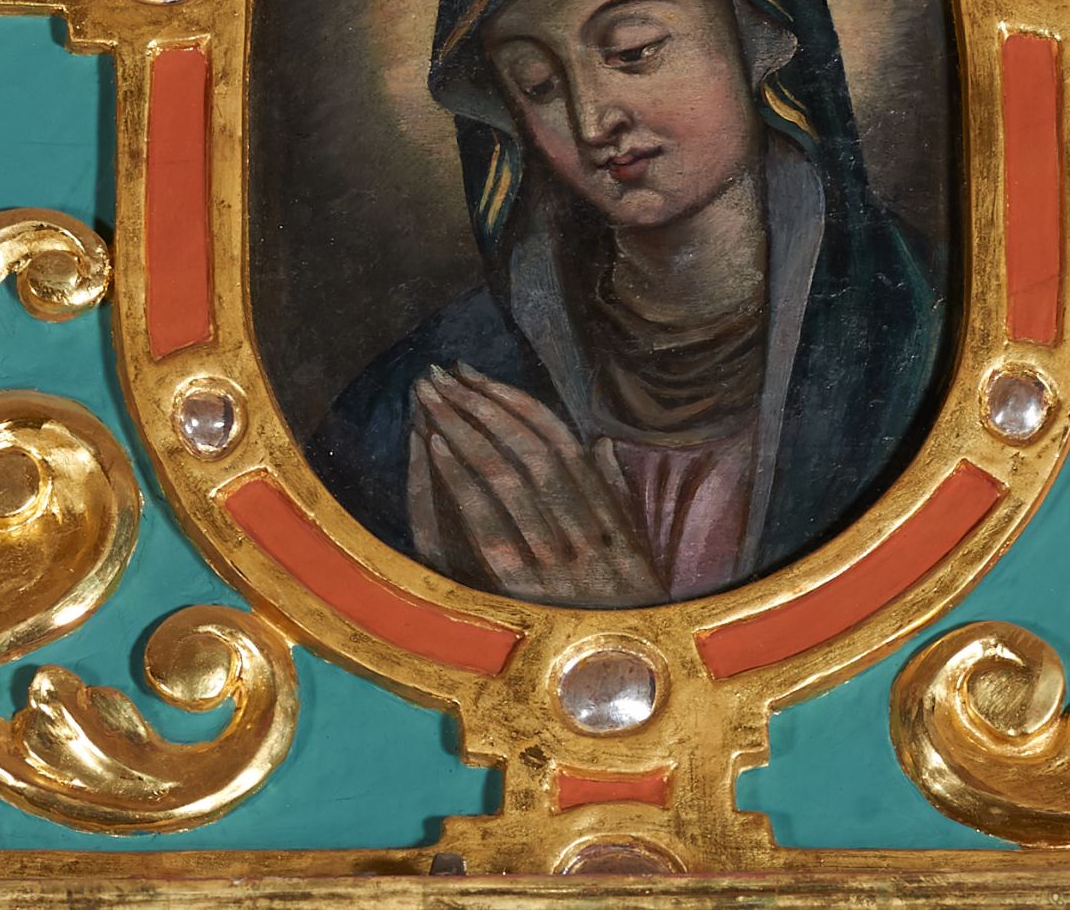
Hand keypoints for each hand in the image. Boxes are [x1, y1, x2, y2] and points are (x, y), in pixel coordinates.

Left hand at [409, 364, 665, 606]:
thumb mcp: (641, 562)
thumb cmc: (634, 627)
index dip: (514, 403)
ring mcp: (556, 563)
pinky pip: (487, 524)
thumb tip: (600, 445)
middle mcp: (587, 533)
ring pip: (506, 476)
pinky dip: (461, 481)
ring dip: (463, 429)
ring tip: (428, 396)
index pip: (558, 442)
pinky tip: (433, 447)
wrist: (635, 695)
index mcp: (612, 520)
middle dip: (480, 404)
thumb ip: (619, 501)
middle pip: (527, 450)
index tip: (474, 375)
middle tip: (439, 374)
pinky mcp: (523, 594)